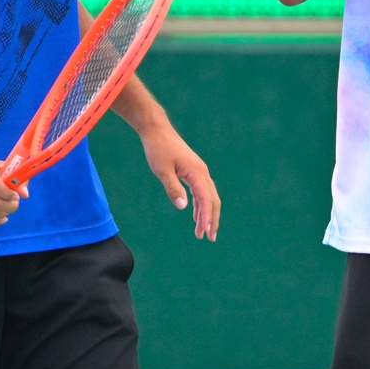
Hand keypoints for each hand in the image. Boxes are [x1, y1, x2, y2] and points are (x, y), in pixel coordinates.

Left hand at [141, 125, 220, 240]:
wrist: (157, 131)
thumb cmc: (158, 149)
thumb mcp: (162, 170)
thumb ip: (173, 188)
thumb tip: (183, 207)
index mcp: (197, 173)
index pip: (206, 199)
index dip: (206, 217)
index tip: (205, 232)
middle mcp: (202, 173)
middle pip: (212, 200)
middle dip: (212, 219)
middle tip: (210, 238)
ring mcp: (199, 172)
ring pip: (208, 197)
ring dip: (206, 214)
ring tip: (202, 233)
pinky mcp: (193, 172)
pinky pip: (200, 192)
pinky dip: (199, 205)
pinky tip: (195, 216)